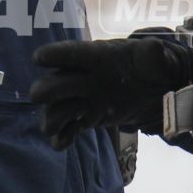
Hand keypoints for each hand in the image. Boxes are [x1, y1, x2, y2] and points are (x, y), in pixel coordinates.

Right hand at [30, 34, 192, 149]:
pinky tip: (61, 144)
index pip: (75, 53)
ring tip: (52, 129)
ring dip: (52, 118)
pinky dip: (62, 136)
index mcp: (98, 57)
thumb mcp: (156, 57)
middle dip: (48, 89)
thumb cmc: (150, 66)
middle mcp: (84, 77)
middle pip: (59, 82)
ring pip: (59, 107)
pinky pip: (69, 127)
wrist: (153, 88)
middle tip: (37, 95)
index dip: (57, 54)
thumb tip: (153, 48)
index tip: (39, 58)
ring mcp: (83, 98)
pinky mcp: (87, 117)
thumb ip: (152, 54)